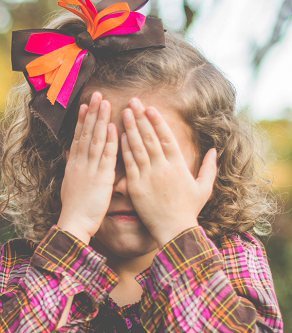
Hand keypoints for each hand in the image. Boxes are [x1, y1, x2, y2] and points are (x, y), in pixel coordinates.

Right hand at [57, 91, 118, 243]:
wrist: (73, 224)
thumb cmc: (74, 210)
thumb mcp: (69, 186)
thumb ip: (73, 169)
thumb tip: (70, 156)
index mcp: (73, 166)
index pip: (78, 138)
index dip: (81, 121)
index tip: (85, 105)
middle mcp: (80, 164)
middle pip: (86, 134)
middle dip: (91, 113)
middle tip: (96, 94)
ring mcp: (90, 169)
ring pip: (96, 139)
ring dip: (101, 120)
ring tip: (105, 102)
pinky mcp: (102, 178)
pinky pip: (107, 155)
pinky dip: (110, 140)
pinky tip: (114, 126)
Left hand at [120, 98, 216, 246]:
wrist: (174, 230)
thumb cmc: (189, 211)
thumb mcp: (204, 188)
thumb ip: (209, 168)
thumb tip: (214, 150)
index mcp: (179, 166)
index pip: (167, 138)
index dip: (157, 122)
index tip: (150, 108)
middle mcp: (163, 168)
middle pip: (150, 138)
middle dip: (141, 118)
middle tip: (133, 101)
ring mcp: (148, 176)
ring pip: (138, 148)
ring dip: (130, 128)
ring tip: (124, 112)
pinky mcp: (136, 187)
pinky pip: (129, 164)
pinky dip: (123, 149)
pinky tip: (118, 136)